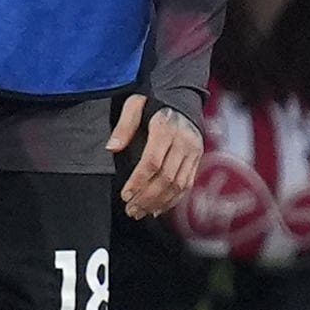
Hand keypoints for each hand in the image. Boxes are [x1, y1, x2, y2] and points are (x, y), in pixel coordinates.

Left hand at [112, 94, 201, 219]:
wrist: (183, 96)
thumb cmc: (153, 101)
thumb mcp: (134, 104)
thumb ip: (124, 125)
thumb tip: (111, 148)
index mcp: (165, 128)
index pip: (152, 161)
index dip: (138, 181)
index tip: (125, 194)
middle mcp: (183, 141)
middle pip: (166, 177)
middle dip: (147, 197)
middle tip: (130, 210)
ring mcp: (193, 151)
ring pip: (178, 184)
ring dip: (159, 202)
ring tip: (140, 212)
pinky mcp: (198, 158)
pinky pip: (187, 184)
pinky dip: (173, 200)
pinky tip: (158, 209)